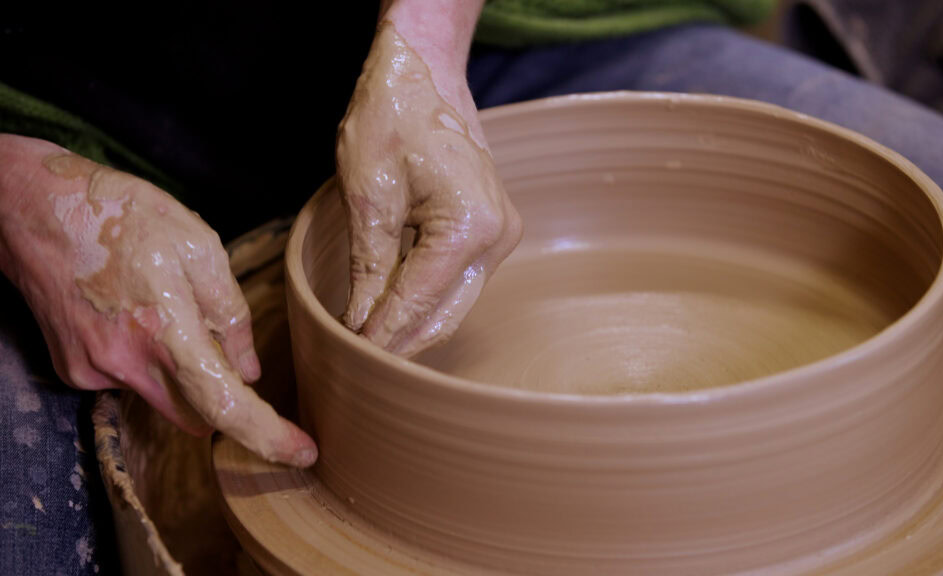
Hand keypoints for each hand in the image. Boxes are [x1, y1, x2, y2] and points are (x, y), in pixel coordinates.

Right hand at [0, 135, 316, 466]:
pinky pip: (129, 381)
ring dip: (180, 373)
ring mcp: (94, 370)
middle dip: (222, 399)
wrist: (32, 208)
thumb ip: (229, 312)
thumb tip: (248, 369)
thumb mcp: (198, 245)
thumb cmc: (119, 214)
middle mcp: (126, 362)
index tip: (303, 452)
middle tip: (225, 352)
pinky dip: (145, 360)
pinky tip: (132, 312)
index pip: (224, 405)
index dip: (268, 435)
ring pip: (163, 398)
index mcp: (165, 328)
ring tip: (163, 308)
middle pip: (197, 415)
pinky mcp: (73, 369)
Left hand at [336, 2, 521, 356]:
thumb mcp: (368, 195)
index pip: (419, 300)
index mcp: (471, 227)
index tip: (353, 360)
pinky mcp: (492, 230)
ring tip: (372, 342)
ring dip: (415, 322)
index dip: (382, 334)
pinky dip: (429, 297)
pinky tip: (396, 310)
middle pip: (447, 313)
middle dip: (402, 340)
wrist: (423, 74)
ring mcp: (501, 234)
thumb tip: (362, 323)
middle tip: (360, 365)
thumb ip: (370, 267)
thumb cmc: (392, 117)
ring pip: (456, 302)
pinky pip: (460, 280)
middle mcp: (498, 236)